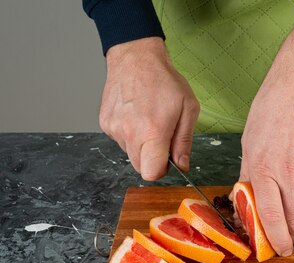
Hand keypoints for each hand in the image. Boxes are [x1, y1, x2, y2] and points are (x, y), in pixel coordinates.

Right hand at [99, 37, 199, 179]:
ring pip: (130, 154)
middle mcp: (129, 133)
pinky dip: (130, 134)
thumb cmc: (164, 81)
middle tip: (161, 137)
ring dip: (141, 145)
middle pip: (140, 167)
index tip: (168, 159)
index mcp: (152, 132)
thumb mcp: (188, 109)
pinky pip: (120, 140)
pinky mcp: (105, 124)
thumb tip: (182, 166)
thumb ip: (184, 141)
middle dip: (153, 159)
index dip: (162, 170)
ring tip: (148, 120)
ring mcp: (114, 129)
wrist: (135, 58)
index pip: (151, 173)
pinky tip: (136, 115)